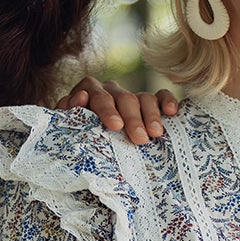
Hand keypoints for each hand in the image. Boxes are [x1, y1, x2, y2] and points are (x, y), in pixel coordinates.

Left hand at [56, 77, 177, 144]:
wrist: (88, 150)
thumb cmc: (77, 141)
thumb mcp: (67, 130)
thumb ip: (67, 115)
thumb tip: (80, 97)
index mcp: (88, 93)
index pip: (97, 93)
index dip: (106, 109)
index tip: (115, 126)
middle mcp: (110, 90)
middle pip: (124, 97)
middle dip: (132, 118)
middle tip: (140, 139)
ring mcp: (131, 96)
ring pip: (143, 97)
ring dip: (151, 115)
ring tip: (155, 134)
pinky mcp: (149, 103)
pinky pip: (160, 96)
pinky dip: (167, 101)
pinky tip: (171, 112)